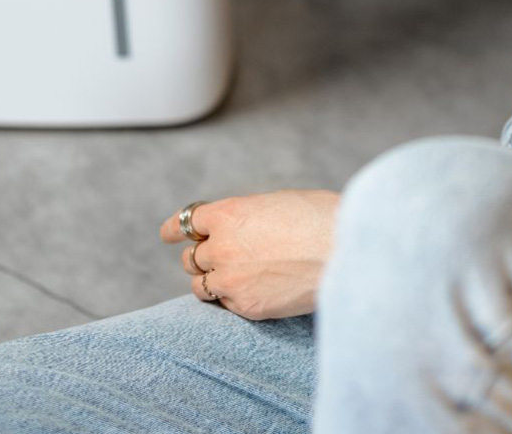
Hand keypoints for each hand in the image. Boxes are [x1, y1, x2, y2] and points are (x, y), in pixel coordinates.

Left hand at [160, 190, 339, 319]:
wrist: (345, 252)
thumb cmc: (321, 219)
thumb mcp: (277, 204)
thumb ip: (249, 217)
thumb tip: (242, 229)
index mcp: (229, 214)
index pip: (187, 221)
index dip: (174, 228)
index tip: (167, 234)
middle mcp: (222, 246)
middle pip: (191, 257)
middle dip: (199, 257)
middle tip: (211, 259)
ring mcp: (231, 279)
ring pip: (200, 286)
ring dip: (209, 281)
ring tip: (226, 280)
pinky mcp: (246, 307)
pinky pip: (225, 305)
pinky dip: (233, 299)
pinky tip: (251, 293)